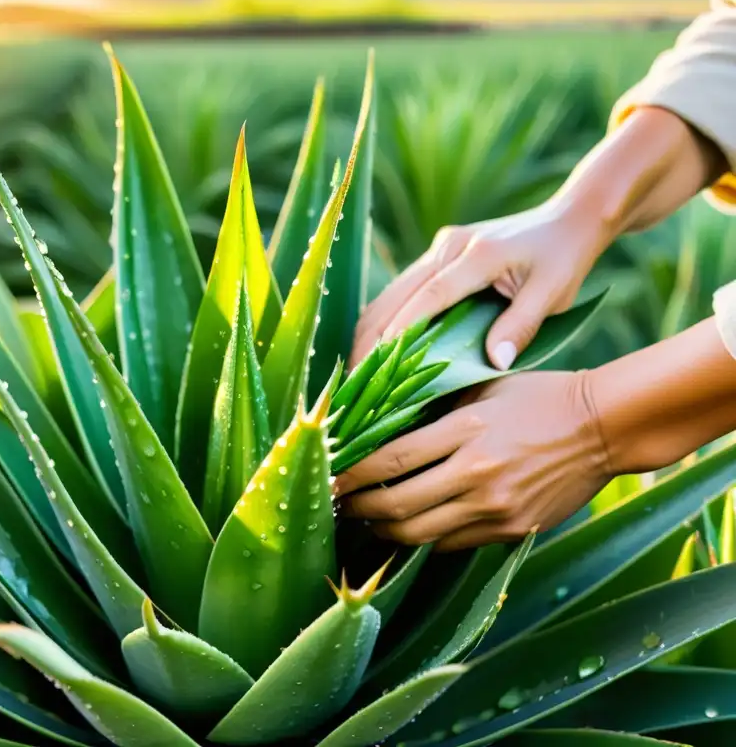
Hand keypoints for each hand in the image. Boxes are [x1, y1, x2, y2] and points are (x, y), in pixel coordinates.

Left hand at [334, 372, 611, 551]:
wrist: (603, 428)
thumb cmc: (537, 397)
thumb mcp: (482, 388)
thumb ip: (435, 412)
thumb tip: (379, 431)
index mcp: (466, 430)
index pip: (390, 459)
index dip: (351, 473)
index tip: (329, 475)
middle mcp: (477, 473)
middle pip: (397, 505)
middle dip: (359, 509)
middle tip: (339, 504)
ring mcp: (496, 507)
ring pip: (420, 534)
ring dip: (385, 532)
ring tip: (368, 522)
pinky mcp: (511, 531)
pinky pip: (452, 544)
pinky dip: (425, 539)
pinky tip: (410, 528)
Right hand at [350, 200, 608, 370]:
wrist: (566, 218)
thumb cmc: (564, 258)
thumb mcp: (553, 293)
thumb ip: (521, 326)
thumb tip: (495, 362)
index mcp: (476, 254)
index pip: (429, 297)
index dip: (401, 331)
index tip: (379, 364)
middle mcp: (448, 246)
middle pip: (395, 295)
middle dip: (370, 339)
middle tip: (354, 380)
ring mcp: (438, 248)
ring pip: (390, 294)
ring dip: (370, 332)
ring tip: (357, 371)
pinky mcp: (436, 256)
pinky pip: (401, 292)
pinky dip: (384, 321)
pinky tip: (373, 350)